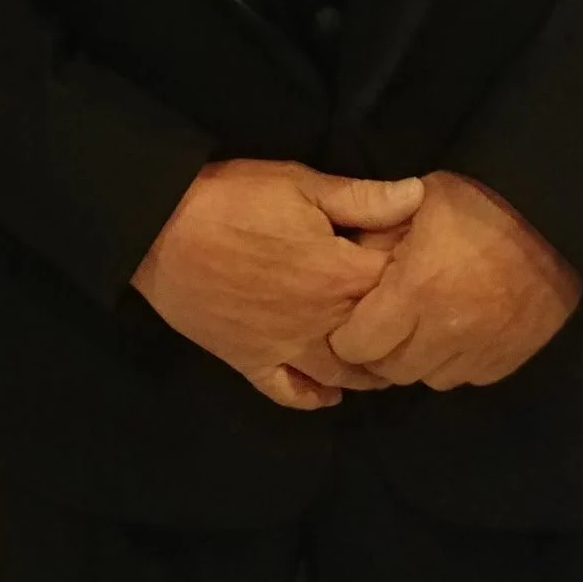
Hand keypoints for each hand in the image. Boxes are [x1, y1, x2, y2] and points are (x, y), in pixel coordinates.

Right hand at [132, 161, 424, 410]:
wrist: (158, 228)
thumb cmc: (231, 199)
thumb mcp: (298, 183)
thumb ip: (361, 197)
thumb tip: (420, 196)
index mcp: (342, 275)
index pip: (403, 285)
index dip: (419, 273)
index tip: (424, 266)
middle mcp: (324, 323)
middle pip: (383, 340)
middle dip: (403, 330)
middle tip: (415, 319)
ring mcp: (286, 349)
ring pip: (344, 375)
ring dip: (370, 372)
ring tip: (383, 360)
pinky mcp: (251, 362)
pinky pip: (290, 392)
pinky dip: (313, 398)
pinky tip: (328, 394)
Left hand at [328, 170, 581, 388]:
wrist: (552, 218)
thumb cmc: (474, 204)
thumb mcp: (413, 203)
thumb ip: (374, 234)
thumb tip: (344, 260)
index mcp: (414, 291)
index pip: (359, 345)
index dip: (347, 337)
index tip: (348, 322)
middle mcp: (446, 330)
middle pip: (393, 371)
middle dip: (379, 354)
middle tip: (380, 329)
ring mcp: (481, 349)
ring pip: (431, 379)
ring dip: (418, 360)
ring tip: (419, 330)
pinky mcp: (510, 357)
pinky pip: (469, 377)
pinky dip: (455, 362)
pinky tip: (455, 335)